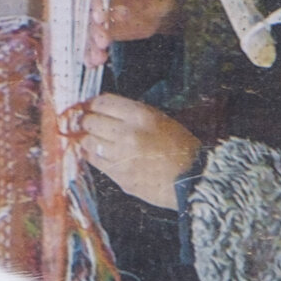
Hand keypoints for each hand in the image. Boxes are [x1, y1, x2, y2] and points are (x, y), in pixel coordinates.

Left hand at [66, 94, 200, 208]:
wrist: (193, 178)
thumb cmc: (182, 148)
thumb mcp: (162, 121)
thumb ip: (133, 115)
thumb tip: (106, 111)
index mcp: (141, 115)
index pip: (103, 102)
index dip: (93, 104)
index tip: (90, 107)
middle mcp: (128, 133)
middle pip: (91, 121)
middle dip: (87, 121)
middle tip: (87, 123)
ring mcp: (121, 155)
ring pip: (88, 141)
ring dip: (88, 139)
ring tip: (92, 139)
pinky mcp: (118, 175)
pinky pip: (94, 160)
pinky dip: (91, 155)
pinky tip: (95, 153)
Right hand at [84, 0, 180, 67]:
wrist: (156, 7)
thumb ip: (137, 1)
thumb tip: (120, 13)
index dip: (93, 0)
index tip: (99, 17)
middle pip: (82, 9)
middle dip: (90, 27)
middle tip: (102, 40)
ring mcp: (88, 11)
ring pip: (83, 27)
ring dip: (89, 43)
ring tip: (99, 56)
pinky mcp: (91, 28)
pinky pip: (87, 40)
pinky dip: (90, 52)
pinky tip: (93, 62)